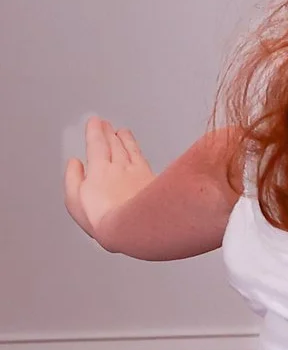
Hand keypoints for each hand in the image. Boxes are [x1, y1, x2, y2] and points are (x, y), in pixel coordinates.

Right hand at [64, 117, 155, 254]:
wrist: (134, 227)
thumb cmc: (104, 219)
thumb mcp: (74, 199)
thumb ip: (73, 178)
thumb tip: (74, 163)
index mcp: (99, 169)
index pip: (96, 144)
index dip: (95, 131)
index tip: (94, 122)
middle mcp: (121, 167)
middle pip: (114, 144)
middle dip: (108, 132)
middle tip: (106, 123)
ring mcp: (138, 172)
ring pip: (131, 150)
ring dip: (126, 139)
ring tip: (123, 132)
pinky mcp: (153, 180)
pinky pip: (144, 159)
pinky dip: (139, 152)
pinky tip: (139, 152)